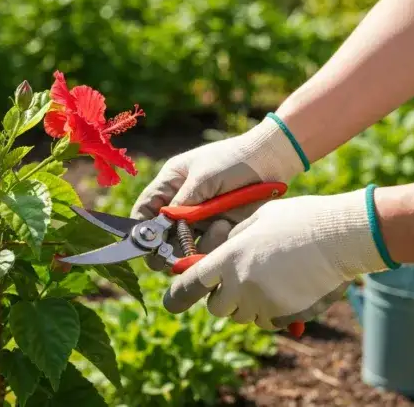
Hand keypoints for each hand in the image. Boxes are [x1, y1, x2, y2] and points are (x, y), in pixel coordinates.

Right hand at [130, 114, 305, 270]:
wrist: (272, 161)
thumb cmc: (233, 159)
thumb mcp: (202, 177)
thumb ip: (181, 203)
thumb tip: (161, 226)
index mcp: (170, 184)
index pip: (145, 210)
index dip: (142, 229)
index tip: (146, 243)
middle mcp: (181, 205)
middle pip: (161, 236)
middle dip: (165, 246)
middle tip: (172, 254)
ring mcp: (200, 220)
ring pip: (184, 247)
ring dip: (194, 244)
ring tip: (218, 225)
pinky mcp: (219, 231)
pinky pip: (208, 249)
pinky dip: (215, 243)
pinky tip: (227, 226)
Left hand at [162, 188, 389, 328]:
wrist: (341, 236)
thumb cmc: (298, 221)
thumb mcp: (256, 219)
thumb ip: (231, 240)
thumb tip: (216, 252)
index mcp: (229, 258)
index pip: (191, 285)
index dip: (177, 295)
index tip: (171, 302)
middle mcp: (240, 284)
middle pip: (215, 307)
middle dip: (221, 297)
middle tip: (237, 282)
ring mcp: (262, 303)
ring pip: (241, 316)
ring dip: (246, 304)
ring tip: (268, 280)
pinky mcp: (284, 315)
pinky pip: (265, 322)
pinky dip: (268, 313)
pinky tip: (283, 291)